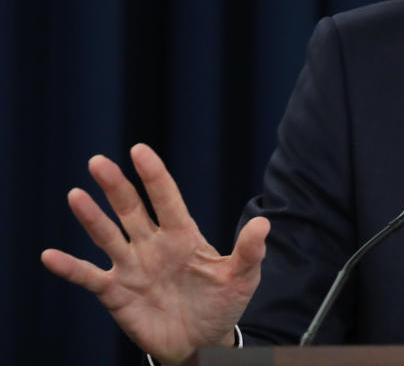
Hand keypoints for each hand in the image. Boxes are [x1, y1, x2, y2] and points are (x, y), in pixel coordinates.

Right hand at [41, 143, 269, 364]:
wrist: (202, 342)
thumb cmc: (222, 304)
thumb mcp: (242, 278)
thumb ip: (250, 251)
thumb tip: (264, 224)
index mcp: (183, 235)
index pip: (166, 198)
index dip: (154, 175)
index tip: (139, 150)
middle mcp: (153, 244)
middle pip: (131, 209)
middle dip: (116, 186)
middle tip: (99, 162)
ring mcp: (132, 266)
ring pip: (108, 236)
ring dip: (91, 217)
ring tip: (76, 195)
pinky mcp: (116, 292)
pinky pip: (89, 277)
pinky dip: (70, 267)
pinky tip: (50, 256)